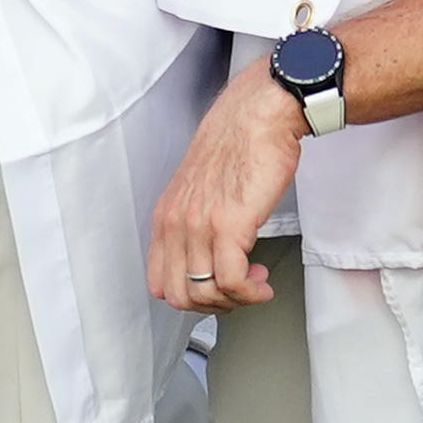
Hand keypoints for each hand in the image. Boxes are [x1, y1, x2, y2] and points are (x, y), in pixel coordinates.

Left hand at [147, 67, 301, 314]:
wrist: (256, 117)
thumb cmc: (236, 146)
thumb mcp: (199, 188)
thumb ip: (194, 220)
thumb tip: (206, 254)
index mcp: (166, 216)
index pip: (159, 282)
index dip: (191, 295)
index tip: (216, 287)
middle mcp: (176, 224)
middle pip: (180, 296)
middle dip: (213, 305)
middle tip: (238, 291)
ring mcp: (200, 226)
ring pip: (206, 293)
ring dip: (236, 299)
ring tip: (255, 283)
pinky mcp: (229, 225)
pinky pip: (232, 281)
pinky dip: (251, 291)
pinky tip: (263, 281)